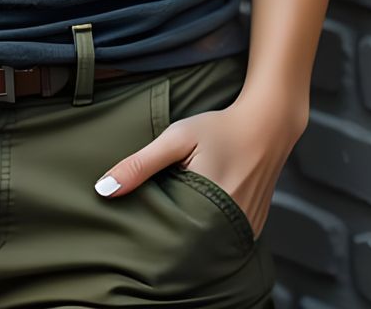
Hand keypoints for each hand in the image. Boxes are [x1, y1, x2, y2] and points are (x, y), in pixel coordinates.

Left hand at [91, 94, 305, 240]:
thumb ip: (141, 164)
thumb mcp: (177, 138)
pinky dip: (212, 232)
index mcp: (209, 203)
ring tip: (179, 217)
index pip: (170, 235)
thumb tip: (103, 190)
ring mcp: (245, 229)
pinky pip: (225, 240)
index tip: (138, 224)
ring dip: (193, 236)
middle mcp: (231, 223)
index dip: (151, 232)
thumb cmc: (219, 128)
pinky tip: (201, 215)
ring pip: (209, 245)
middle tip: (157, 219)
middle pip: (189, 244)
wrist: (267, 125)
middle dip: (170, 235)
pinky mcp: (253, 228)